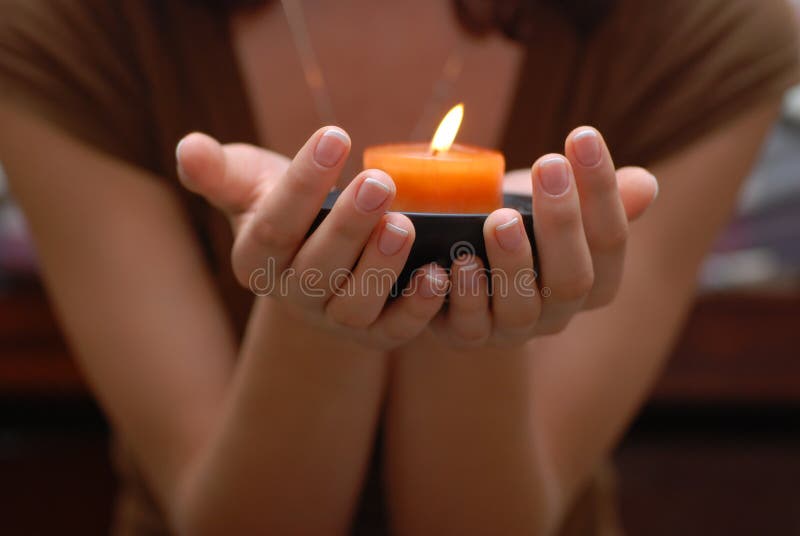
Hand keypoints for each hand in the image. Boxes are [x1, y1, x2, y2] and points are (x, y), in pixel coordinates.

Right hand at [175, 127, 447, 349]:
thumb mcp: (250, 183)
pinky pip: (394, 330)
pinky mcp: (376, 333)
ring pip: (353, 305)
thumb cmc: (282, 204)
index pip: (274, 224)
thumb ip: (219, 171)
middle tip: (379, 182)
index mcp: (256, 258)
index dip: (303, 182)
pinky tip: (439, 274)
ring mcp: (334, 318)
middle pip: (316, 268)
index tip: (335, 135)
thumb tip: (188, 148)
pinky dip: (417, 308)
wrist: (318, 246)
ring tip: (404, 225)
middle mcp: (292, 296)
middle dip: (349, 225)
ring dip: (380, 268)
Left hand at [432, 127, 657, 346]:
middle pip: (572, 279)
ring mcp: (512, 329)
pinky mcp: (467, 336)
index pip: (610, 240)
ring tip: (498, 220)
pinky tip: (456, 261)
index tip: (583, 136)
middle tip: (548, 165)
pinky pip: (469, 326)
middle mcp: (559, 312)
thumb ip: (596, 199)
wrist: (458, 260)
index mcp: (595, 281)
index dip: (601, 191)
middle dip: (562, 221)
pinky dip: (463, 293)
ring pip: (521, 308)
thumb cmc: (517, 225)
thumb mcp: (552, 205)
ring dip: (512, 262)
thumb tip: (645, 185)